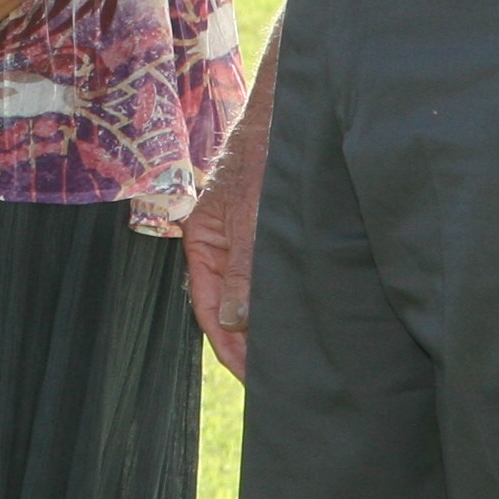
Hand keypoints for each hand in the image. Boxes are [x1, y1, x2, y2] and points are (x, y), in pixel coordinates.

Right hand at [182, 88, 271, 383]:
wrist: (288, 116)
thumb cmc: (264, 158)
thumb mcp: (254, 218)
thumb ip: (243, 270)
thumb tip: (235, 322)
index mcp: (202, 243)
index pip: (209, 311)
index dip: (229, 349)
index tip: (253, 380)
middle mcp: (219, 247)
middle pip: (226, 310)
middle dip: (245, 346)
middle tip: (275, 382)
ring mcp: (241, 241)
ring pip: (247, 297)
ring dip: (263, 327)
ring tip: (287, 361)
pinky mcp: (265, 235)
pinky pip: (265, 280)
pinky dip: (275, 304)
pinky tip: (296, 321)